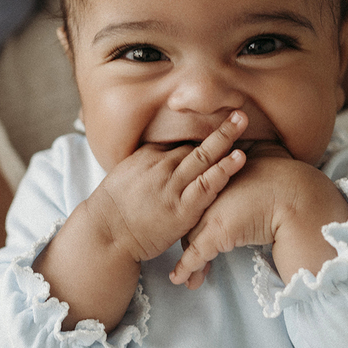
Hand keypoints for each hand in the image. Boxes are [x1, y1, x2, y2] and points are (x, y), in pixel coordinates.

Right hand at [83, 111, 248, 264]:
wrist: (105, 234)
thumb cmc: (113, 211)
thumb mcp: (126, 176)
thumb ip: (147, 165)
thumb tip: (161, 158)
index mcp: (149, 156)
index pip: (181, 141)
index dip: (203, 133)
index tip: (221, 123)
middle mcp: (161, 165)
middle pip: (195, 142)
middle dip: (219, 127)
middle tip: (238, 113)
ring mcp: (172, 186)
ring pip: (203, 157)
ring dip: (225, 138)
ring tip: (242, 121)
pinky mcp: (182, 208)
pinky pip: (206, 184)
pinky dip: (223, 169)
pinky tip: (239, 157)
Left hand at [171, 145, 347, 286]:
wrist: (298, 196)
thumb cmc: (289, 183)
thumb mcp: (266, 173)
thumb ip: (254, 176)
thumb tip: (261, 178)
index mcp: (221, 174)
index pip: (199, 199)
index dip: (195, 217)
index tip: (194, 230)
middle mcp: (211, 191)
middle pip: (191, 220)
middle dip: (188, 240)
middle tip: (191, 260)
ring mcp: (211, 211)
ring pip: (190, 239)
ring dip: (188, 260)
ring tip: (188, 279)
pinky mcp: (217, 232)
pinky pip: (196, 254)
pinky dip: (186, 268)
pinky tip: (179, 280)